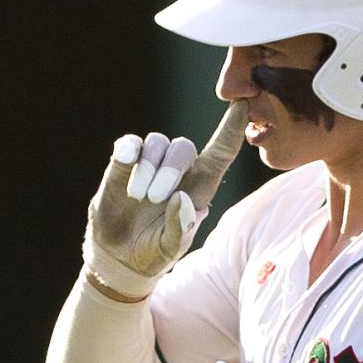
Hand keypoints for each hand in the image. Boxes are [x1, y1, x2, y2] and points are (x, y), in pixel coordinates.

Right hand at [84, 101, 248, 297]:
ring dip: (149, 168)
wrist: (120, 256)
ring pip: (157, 142)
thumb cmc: (155, 252)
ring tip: (139, 197)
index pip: (221, 153)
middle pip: (184, 147)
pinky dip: (128, 150)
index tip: (242, 105)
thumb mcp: (171, 249)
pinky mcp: (123, 164)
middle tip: (156, 199)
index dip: (232, 129)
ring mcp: (150, 165)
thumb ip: (180, 228)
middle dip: (170, 170)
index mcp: (201, 187)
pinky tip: (125, 161)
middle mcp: (179, 171)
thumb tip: (182, 198)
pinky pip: (129, 144)